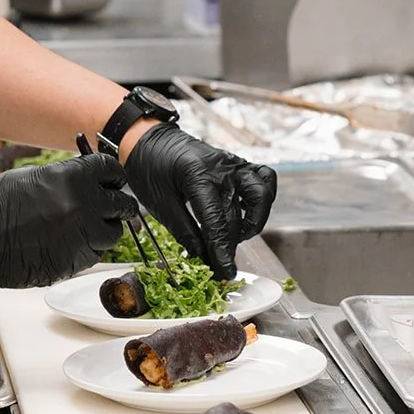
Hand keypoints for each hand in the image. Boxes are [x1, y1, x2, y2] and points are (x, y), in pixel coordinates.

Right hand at [0, 153, 135, 288]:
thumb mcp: (35, 177)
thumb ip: (68, 178)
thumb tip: (89, 181)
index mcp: (74, 178)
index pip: (112, 170)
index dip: (112, 176)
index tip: (110, 181)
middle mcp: (84, 205)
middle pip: (123, 204)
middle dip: (118, 205)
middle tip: (109, 207)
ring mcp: (81, 236)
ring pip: (113, 234)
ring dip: (105, 230)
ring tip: (86, 228)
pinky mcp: (75, 262)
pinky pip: (95, 255)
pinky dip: (88, 249)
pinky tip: (70, 244)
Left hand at [123, 124, 276, 279]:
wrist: (150, 140)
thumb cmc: (150, 169)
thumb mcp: (160, 204)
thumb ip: (184, 232)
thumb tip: (203, 257)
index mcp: (198, 177)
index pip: (217, 222)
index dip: (222, 252)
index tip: (224, 272)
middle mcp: (222, 168)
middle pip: (237, 216)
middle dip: (231, 245)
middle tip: (222, 264)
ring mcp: (234, 163)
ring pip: (262, 194)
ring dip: (254, 220)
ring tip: (236, 236)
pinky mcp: (238, 163)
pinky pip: (264, 177)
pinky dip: (262, 198)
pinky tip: (247, 213)